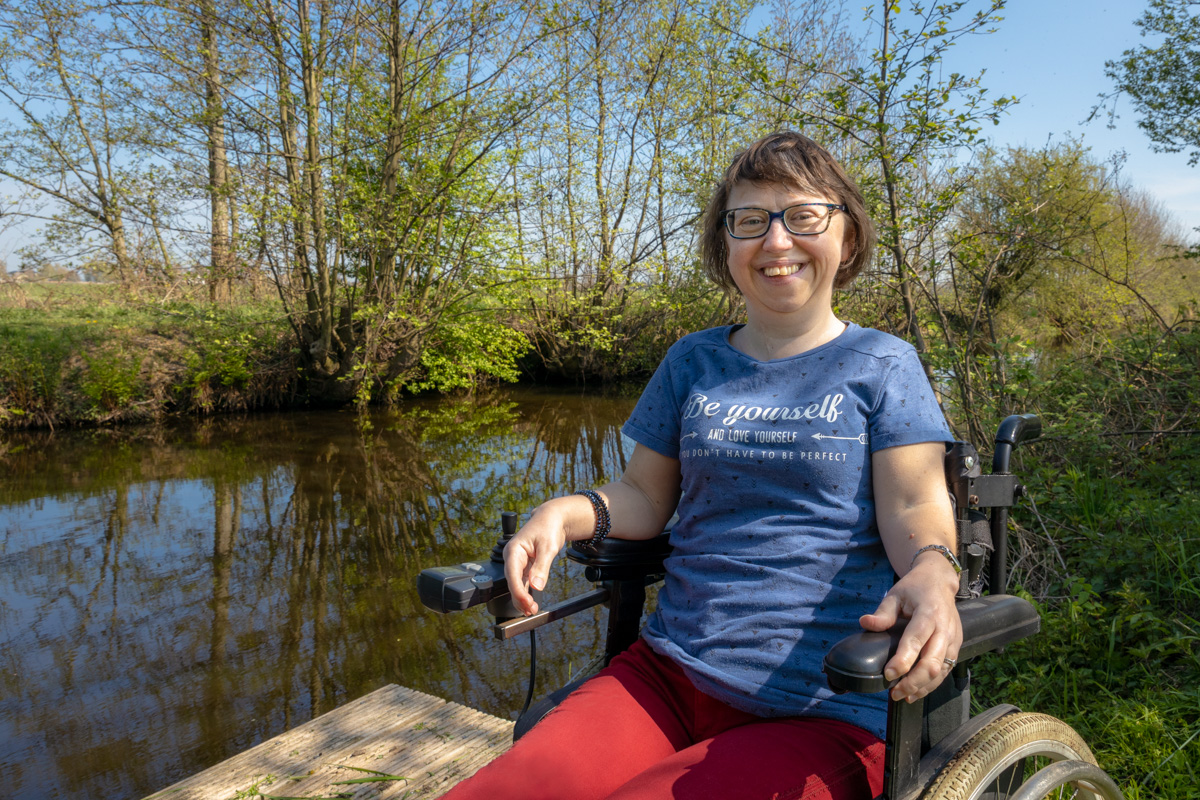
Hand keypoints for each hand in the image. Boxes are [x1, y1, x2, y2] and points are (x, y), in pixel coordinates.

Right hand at [502, 505, 567, 615]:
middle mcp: (513, 557)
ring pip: (517, 584)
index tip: (526, 603)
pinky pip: (523, 582)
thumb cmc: (548, 528)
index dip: (518, 591)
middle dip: (520, 597)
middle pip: (513, 581)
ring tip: (531, 610)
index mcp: (514, 550)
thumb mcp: (548, 547)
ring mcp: (518, 562)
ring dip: (523, 597)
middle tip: (530, 610)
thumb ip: (542, 567)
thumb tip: (536, 586)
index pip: (512, 574)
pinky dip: (527, 592)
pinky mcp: (525, 566)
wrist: (552, 519)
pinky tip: (530, 602)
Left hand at [859, 554, 962, 702]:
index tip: (888, 674)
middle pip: (932, 662)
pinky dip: (932, 684)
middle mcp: (944, 628)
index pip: (916, 640)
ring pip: (941, 670)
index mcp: (929, 613)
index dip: (903, 660)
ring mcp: (953, 638)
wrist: (940, 581)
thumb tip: (865, 623)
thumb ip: (883, 613)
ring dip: (923, 687)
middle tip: (894, 692)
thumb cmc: (915, 588)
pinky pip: (946, 670)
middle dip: (913, 681)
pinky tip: (917, 692)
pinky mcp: (956, 646)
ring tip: (903, 696)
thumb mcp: (895, 594)